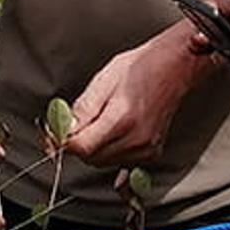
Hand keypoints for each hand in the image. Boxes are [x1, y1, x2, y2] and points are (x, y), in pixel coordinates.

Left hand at [64, 29, 204, 168]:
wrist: (175, 67)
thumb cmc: (142, 67)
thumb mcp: (104, 80)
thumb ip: (83, 108)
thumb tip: (64, 129)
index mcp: (122, 118)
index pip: (82, 147)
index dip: (63, 141)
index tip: (54, 133)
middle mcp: (136, 139)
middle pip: (91, 158)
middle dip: (76, 144)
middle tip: (70, 125)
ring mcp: (146, 148)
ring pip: (104, 163)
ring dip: (92, 149)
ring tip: (95, 123)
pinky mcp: (152, 152)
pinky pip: (120, 161)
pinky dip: (109, 151)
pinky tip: (110, 132)